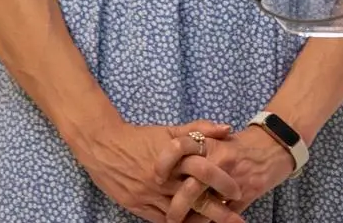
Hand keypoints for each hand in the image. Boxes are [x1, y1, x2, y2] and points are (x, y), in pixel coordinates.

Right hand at [65, 119, 237, 222]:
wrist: (103, 146)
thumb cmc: (139, 137)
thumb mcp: (169, 130)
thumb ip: (198, 129)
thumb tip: (227, 129)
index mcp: (173, 158)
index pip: (204, 172)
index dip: (223, 183)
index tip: (239, 191)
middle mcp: (163, 179)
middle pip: (196, 198)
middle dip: (219, 211)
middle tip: (237, 219)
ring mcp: (150, 195)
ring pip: (180, 214)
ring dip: (200, 221)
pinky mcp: (138, 206)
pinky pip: (162, 220)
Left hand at [165, 126, 296, 222]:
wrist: (275, 145)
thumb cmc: (242, 144)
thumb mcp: (218, 137)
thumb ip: (196, 142)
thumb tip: (169, 155)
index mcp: (209, 144)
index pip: (179, 148)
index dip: (164, 162)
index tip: (157, 176)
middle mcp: (219, 161)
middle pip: (191, 187)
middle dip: (177, 207)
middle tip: (169, 216)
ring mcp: (233, 180)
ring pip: (206, 206)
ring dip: (192, 220)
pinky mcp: (246, 194)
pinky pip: (224, 214)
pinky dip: (211, 222)